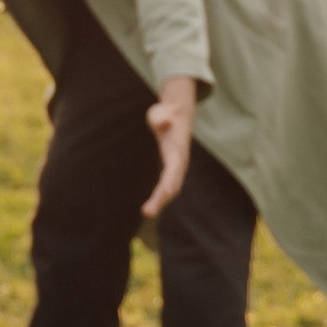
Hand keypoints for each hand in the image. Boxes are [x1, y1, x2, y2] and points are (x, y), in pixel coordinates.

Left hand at [142, 76, 196, 217]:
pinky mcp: (171, 169)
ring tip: (147, 213)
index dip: (170, 180)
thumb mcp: (161, 113)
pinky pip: (167, 186)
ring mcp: (177, 166)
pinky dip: (161, 197)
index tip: (166, 193)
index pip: (174, 168)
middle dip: (161, 199)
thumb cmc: (166, 114)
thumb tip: (164, 121)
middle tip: (147, 213)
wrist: (176, 115)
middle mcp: (179, 161)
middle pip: (173, 183)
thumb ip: (161, 119)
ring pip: (171, 188)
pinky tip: (151, 207)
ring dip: (160, 202)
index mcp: (176, 150)